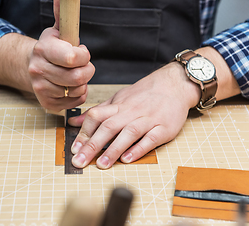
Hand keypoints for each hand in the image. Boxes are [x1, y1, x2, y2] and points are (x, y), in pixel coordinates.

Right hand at [28, 0, 94, 112]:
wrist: (31, 67)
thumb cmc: (51, 48)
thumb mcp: (58, 28)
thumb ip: (63, 10)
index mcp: (43, 49)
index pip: (72, 57)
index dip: (84, 55)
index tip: (82, 51)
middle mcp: (38, 70)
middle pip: (78, 77)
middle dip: (87, 70)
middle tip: (82, 65)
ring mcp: (41, 88)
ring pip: (78, 90)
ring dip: (82, 82)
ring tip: (73, 74)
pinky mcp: (47, 103)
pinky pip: (76, 101)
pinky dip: (78, 94)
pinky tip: (70, 86)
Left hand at [68, 62, 200, 168]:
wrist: (174, 85)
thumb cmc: (145, 94)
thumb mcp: (119, 98)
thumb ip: (99, 112)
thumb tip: (74, 122)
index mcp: (119, 105)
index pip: (97, 116)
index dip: (84, 132)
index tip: (75, 148)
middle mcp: (131, 112)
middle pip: (109, 127)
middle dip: (92, 145)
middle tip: (80, 161)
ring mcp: (148, 119)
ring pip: (129, 133)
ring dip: (114, 149)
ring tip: (102, 164)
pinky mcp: (164, 127)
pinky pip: (150, 138)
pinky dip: (139, 148)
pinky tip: (128, 159)